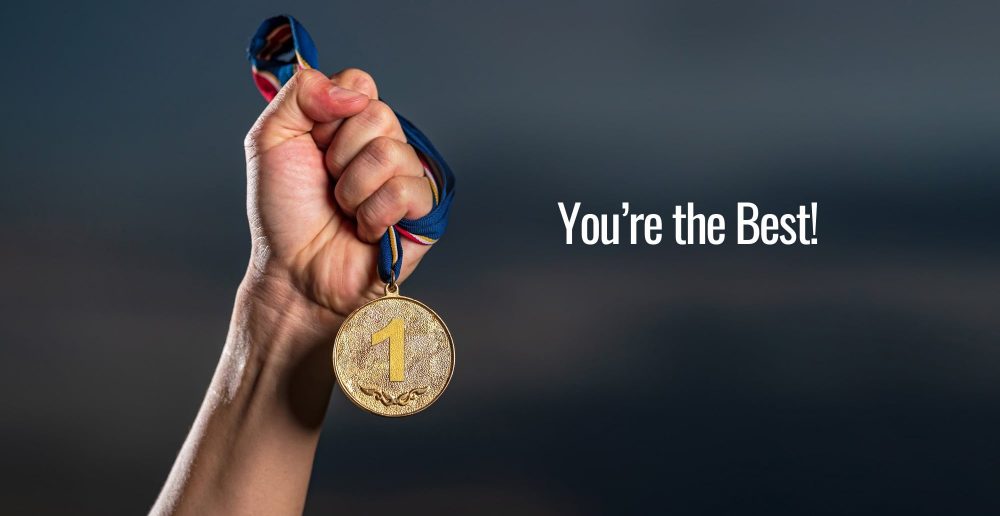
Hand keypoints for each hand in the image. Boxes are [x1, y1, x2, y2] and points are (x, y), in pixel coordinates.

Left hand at [244, 68, 434, 320]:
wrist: (294, 270)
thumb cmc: (283, 213)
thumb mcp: (270, 141)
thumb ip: (299, 95)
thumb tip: (354, 89)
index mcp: (348, 124)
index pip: (361, 84)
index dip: (333, 110)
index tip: (313, 143)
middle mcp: (382, 145)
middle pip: (379, 115)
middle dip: (340, 155)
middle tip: (328, 183)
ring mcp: (405, 177)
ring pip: (391, 153)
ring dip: (353, 189)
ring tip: (344, 211)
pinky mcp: (422, 212)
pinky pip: (406, 190)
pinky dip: (373, 214)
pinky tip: (365, 230)